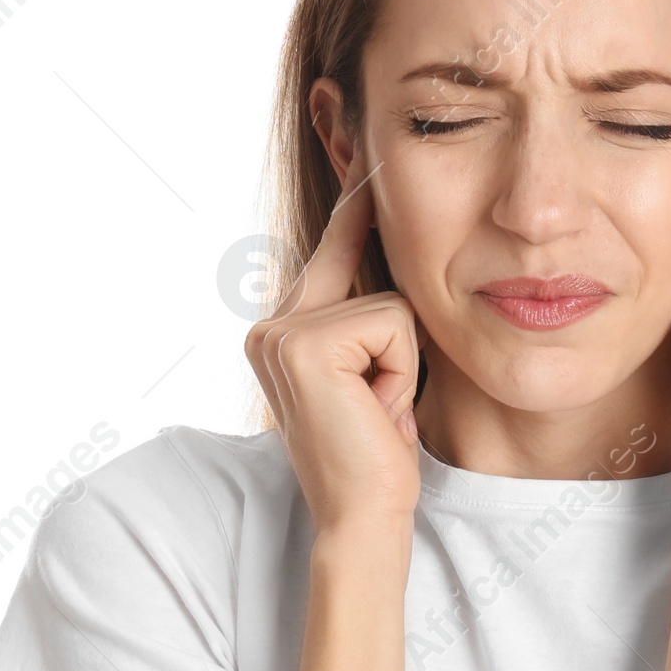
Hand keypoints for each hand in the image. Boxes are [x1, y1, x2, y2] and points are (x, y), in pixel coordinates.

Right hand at [246, 144, 423, 532]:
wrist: (362, 515)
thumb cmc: (378, 457)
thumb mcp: (377, 374)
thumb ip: (372, 320)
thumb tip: (400, 259)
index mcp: (282, 331)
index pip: (331, 250)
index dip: (356, 207)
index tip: (368, 155)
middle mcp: (270, 326)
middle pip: (363, 270)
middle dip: (393, 338)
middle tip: (376, 401)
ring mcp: (280, 332)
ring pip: (387, 304)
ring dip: (400, 364)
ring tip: (377, 412)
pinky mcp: (304, 343)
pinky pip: (390, 324)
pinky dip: (399, 372)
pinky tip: (375, 412)